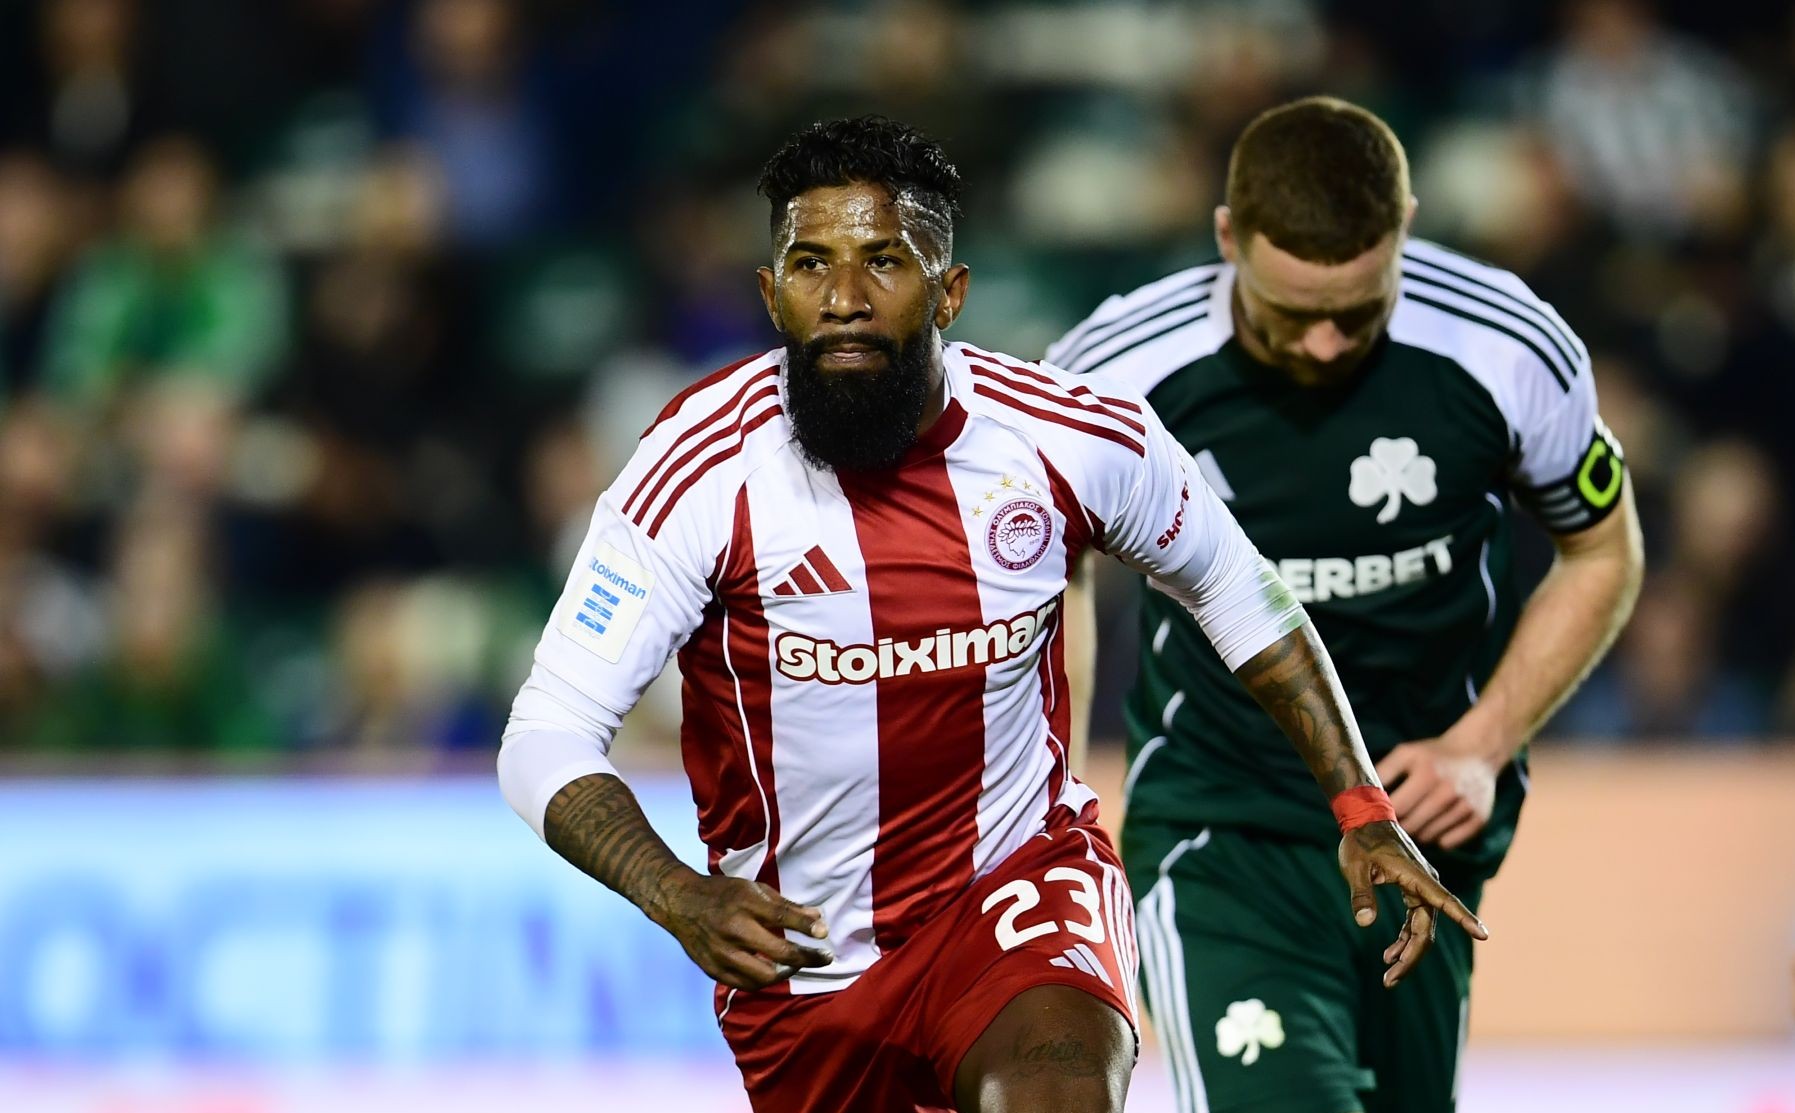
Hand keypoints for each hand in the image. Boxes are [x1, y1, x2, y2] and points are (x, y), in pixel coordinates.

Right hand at [650, 869, 833, 989]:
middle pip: (778, 953)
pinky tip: (773, 971)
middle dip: (806, 958)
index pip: (780, 917)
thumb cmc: (723, 894)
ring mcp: (721, 953)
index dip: (805, 927)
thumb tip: (818, 919)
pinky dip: (763, 980)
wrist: (680, 904)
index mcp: (743, 904)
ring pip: (763, 976)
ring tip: (797, 964)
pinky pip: (745, 984)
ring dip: (786, 972)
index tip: (824, 934)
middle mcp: (732, 930)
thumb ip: (785, 906)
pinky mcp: (712, 969)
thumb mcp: (753, 889)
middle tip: (824, 958)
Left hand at [1338, 820, 1488, 987]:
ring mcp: (1420, 888)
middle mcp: (1425, 884)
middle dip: (1412, 957)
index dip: (1464, 919)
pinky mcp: (1413, 890)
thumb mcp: (1354, 867)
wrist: (1365, 820)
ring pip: (1422, 928)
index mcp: (1416, 876)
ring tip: (1389, 976)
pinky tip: (1391, 954)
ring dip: (1408, 952)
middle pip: (1426, 928)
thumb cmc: (1360, 841)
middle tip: (1390, 980)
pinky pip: (1415, 920)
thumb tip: (1365, 922)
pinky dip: (1404, 938)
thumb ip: (1361, 894)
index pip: (1445, 901)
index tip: (1484, 935)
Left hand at [1375, 731, 1500, 849]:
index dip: (1384, 815)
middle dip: (1399, 825)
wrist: (1478, 752)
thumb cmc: (1433, 755)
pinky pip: (1448, 843)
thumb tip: (1360, 797)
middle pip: (1412, 826)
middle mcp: (1449, 791)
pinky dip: (1438, 838)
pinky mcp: (1480, 819)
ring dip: (1417, 831)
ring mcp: (1466, 806)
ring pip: (1428, 837)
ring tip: (1416, 817)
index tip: (1375, 816)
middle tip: (1394, 820)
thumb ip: (1383, 772)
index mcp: (1428, 773)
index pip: (1397, 808)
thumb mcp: (1406, 754)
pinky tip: (1436, 823)